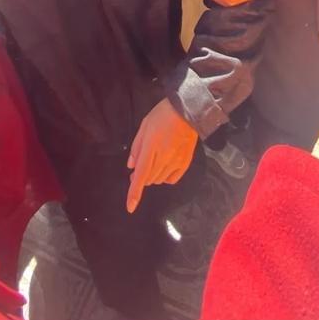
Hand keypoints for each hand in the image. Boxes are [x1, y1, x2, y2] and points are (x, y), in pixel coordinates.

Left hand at [127, 98, 197, 212]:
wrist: (188, 111)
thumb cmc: (163, 115)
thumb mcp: (144, 126)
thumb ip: (136, 148)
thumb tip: (132, 168)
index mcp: (151, 148)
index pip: (140, 176)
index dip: (134, 193)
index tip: (130, 208)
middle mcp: (164, 158)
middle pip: (148, 179)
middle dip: (140, 176)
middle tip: (140, 165)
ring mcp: (176, 162)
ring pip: (159, 180)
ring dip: (152, 176)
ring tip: (154, 160)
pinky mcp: (185, 163)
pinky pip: (172, 179)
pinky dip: (165, 177)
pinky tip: (165, 166)